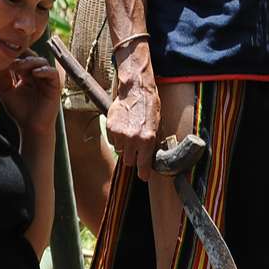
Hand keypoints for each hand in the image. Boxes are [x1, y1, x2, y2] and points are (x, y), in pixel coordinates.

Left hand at [0, 54, 61, 132]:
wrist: (31, 126)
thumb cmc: (19, 110)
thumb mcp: (6, 91)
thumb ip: (2, 76)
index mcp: (26, 75)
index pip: (22, 59)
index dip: (15, 55)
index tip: (3, 55)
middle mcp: (37, 75)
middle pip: (32, 57)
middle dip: (22, 56)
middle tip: (11, 59)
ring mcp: (46, 80)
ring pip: (42, 62)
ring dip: (31, 62)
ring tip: (19, 67)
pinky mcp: (54, 86)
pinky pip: (52, 73)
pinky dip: (44, 71)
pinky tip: (34, 74)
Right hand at [107, 46, 160, 179]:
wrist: (136, 91)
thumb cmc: (150, 107)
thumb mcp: (158, 126)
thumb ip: (154, 142)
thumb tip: (153, 156)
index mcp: (148, 140)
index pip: (143, 164)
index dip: (143, 172)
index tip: (143, 176)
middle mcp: (133, 139)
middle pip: (129, 161)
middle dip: (133, 159)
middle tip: (136, 152)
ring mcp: (120, 134)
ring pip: (120, 151)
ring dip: (125, 148)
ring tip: (130, 136)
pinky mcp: (111, 127)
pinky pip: (113, 141)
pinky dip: (117, 138)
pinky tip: (123, 129)